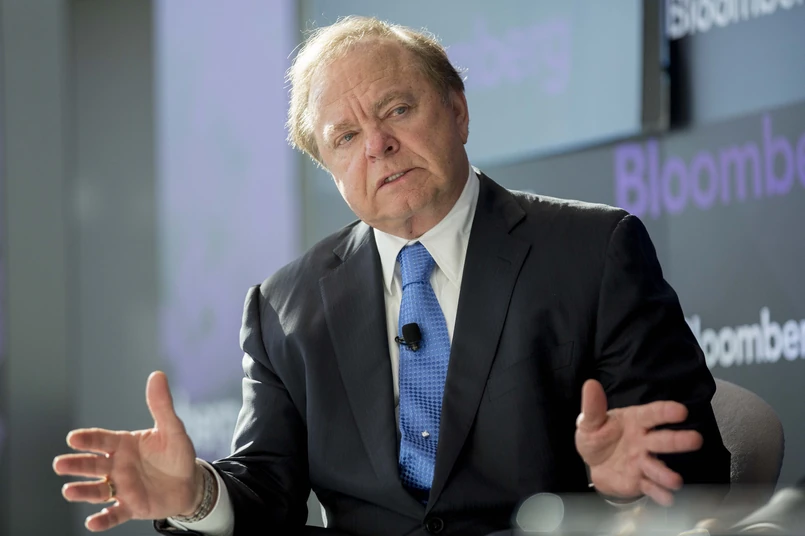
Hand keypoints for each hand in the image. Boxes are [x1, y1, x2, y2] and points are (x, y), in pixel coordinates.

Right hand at [53, 371, 203, 530]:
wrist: (190, 483)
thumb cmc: (177, 453)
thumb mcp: (172, 429)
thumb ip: (161, 405)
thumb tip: (157, 375)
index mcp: (123, 445)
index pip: (102, 441)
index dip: (88, 440)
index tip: (73, 438)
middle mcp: (117, 466)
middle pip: (93, 465)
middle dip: (77, 465)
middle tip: (60, 464)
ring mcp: (121, 488)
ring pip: (97, 491)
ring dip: (83, 491)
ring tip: (68, 491)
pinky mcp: (130, 507)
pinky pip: (114, 515)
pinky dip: (103, 520)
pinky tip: (92, 522)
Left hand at [574, 379, 702, 506]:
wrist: (593, 464)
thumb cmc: (597, 437)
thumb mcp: (589, 422)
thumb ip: (592, 406)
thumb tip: (590, 384)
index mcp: (635, 421)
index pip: (652, 414)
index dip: (666, 412)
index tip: (681, 410)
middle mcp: (644, 441)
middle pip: (662, 440)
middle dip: (678, 441)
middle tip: (696, 439)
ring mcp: (643, 462)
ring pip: (658, 467)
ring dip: (666, 474)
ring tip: (676, 481)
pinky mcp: (640, 481)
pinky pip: (650, 487)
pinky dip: (659, 493)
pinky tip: (667, 497)